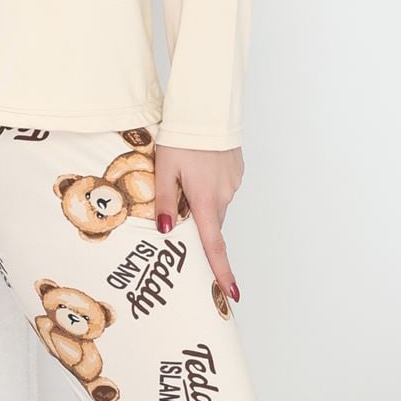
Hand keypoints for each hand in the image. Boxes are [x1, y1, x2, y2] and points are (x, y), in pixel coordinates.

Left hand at [153, 144, 243, 301]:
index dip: (221, 271)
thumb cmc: (181, 137)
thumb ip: (165, 201)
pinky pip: (221, 188)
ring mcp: (233, 182)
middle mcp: (224, 195)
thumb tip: (166, 231)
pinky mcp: (236, 170)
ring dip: (201, 204)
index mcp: (205, 199)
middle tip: (179, 214)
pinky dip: (209, 188)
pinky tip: (198, 170)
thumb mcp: (164, 169)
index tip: (231, 293)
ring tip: (184, 181)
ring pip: (215, 205)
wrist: (208, 108)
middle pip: (210, 224)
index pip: (214, 245)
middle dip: (198, 227)